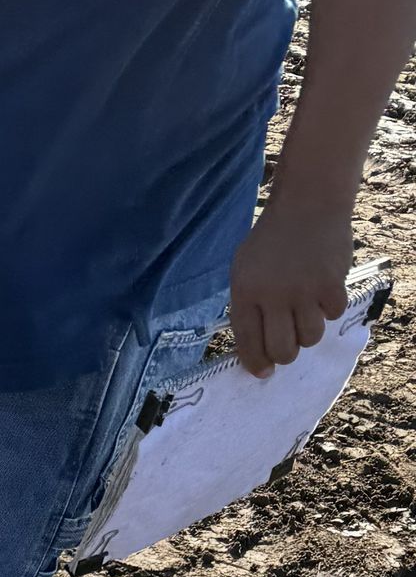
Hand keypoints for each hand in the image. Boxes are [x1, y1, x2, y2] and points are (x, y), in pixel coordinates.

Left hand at [229, 194, 353, 373]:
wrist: (307, 203)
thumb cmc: (271, 240)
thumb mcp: (243, 269)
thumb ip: (245, 306)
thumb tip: (254, 351)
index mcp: (246, 291)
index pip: (248, 342)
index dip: (256, 363)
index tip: (263, 373)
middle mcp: (274, 294)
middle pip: (282, 350)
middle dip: (284, 355)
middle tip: (287, 346)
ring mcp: (305, 289)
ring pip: (309, 338)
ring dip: (307, 333)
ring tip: (304, 315)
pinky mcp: (332, 283)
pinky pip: (333, 316)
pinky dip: (328, 310)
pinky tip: (322, 294)